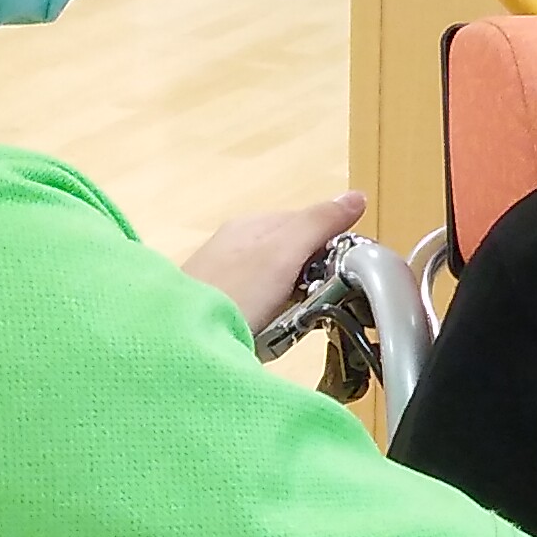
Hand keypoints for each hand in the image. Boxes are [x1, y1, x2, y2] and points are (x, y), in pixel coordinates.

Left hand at [178, 190, 366, 324]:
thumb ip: (320, 223)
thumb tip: (357, 197)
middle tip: (325, 299)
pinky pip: (257, 305)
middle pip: (290, 253)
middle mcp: (233, 245)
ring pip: (275, 281)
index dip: (332, 244)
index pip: (306, 221)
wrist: (179, 340)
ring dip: (292, 298)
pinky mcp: (213, 307)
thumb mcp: (284, 252)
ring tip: (298, 320)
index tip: (348, 273)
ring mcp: (221, 276)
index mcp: (251, 225)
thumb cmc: (235, 292)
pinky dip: (271, 316)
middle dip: (312, 274)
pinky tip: (271, 332)